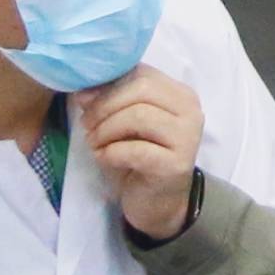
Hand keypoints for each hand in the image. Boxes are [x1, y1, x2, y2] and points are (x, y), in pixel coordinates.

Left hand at [78, 66, 206, 242]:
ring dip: (106, 130)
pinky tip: (104, 158)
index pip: (142, 73)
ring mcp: (188, 137)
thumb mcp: (126, 122)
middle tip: (87, 126)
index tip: (84, 101)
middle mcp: (191, 111)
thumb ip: (113, 100)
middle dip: (105, 106)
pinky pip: (136, 149)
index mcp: (180, 94)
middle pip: (142, 90)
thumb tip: (83, 90)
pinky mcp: (176, 164)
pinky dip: (111, 152)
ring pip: (139, 116)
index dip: (107, 84)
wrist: (158, 201)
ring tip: (94, 143)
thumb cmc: (139, 156)